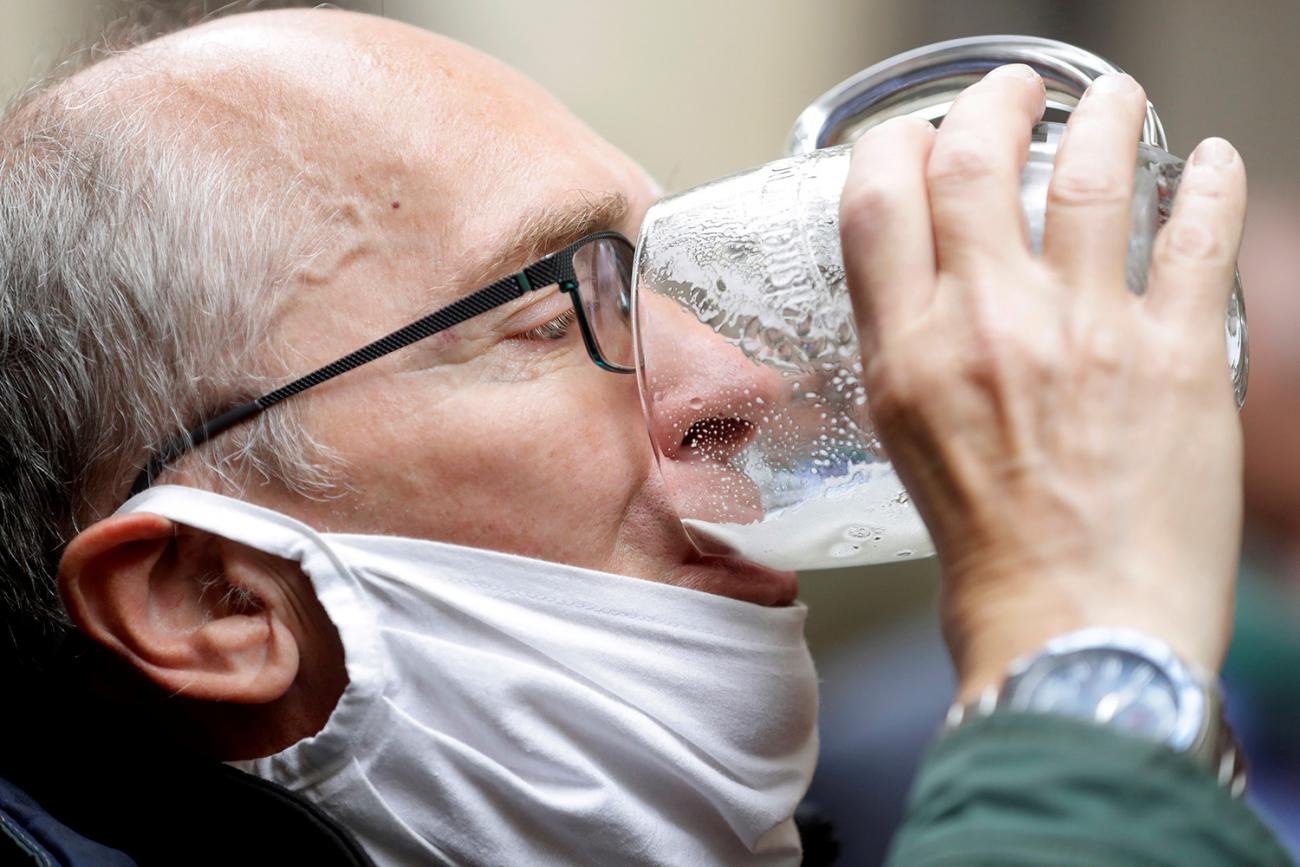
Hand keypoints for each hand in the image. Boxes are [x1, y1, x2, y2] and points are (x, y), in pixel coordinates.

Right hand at [838, 65, 1246, 700]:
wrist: (1073, 627)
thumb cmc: (988, 553)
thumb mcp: (908, 443)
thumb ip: (914, 353)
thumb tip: (936, 287)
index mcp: (908, 355)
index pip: (877, 203)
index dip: (895, 146)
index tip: (918, 138)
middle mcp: (986, 328)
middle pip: (975, 163)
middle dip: (994, 104)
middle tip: (1015, 92)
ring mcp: (1084, 333)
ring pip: (1093, 172)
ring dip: (1107, 116)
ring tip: (1116, 100)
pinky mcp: (1178, 355)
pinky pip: (1197, 233)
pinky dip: (1210, 182)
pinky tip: (1212, 164)